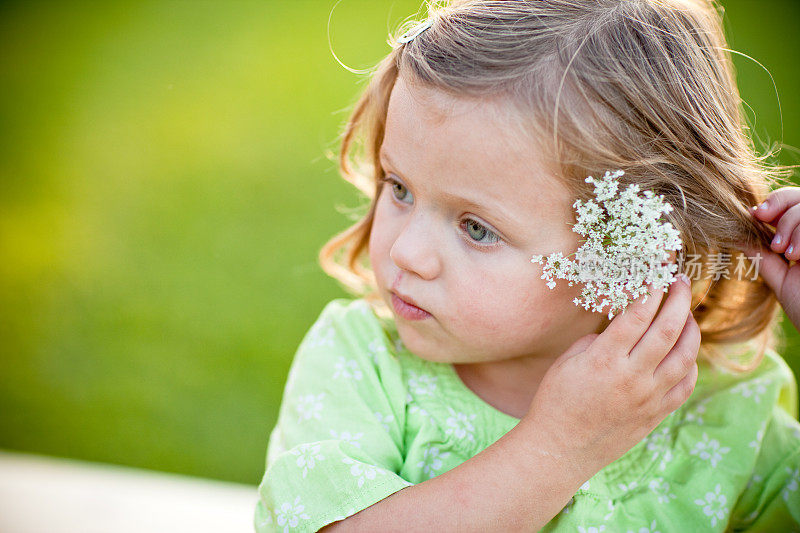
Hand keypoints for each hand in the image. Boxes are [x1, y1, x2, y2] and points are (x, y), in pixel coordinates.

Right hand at [520, 275, 698, 477]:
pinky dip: (691, 363)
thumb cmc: (555, 401)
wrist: (560, 449)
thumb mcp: (567, 361)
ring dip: (691, 328)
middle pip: (668, 329)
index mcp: (604, 360)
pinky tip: (685, 351)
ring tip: (687, 313)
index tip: (658, 271)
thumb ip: (597, 340)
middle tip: (682, 281)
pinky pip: (685, 384)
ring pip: (685, 356)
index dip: (651, 288)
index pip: (637, 315)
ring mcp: (648, 398)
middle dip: (679, 299)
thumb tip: (620, 329)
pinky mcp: (656, 414)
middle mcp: (632, 377)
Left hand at [739, 186, 799, 332]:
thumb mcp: (778, 276)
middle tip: (774, 243)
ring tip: (789, 255)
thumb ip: (759, 253)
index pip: (791, 199)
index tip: (756, 215)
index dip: (774, 202)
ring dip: (793, 226)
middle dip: (782, 211)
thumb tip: (731, 232)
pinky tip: (799, 257)